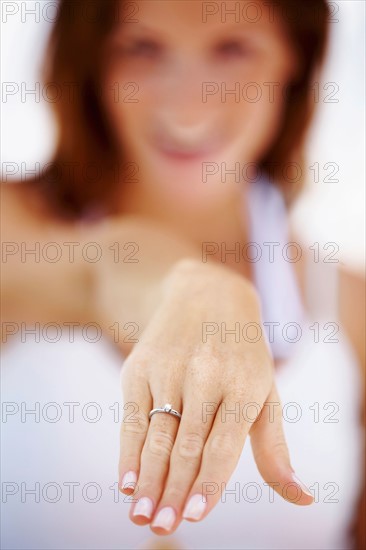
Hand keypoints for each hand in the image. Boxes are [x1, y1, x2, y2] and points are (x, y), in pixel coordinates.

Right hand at [118, 259, 312, 534]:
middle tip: (161, 526)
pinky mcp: (140, 366)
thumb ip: (274, 447)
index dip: (208, 481)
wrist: (205, 295)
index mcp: (243, 383)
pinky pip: (133, 416)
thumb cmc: (242, 355)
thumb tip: (302, 499)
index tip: (194, 515)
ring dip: (148, 478)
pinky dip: (128, 451)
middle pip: (186, 444)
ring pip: (157, 434)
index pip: (224, 443)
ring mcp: (170, 368)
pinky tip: (126, 480)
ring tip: (141, 516)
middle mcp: (206, 374)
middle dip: (172, 490)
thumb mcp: (266, 392)